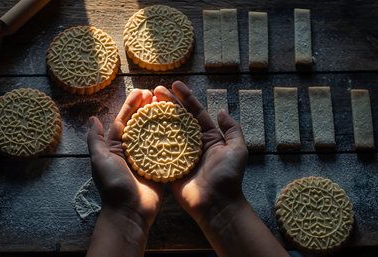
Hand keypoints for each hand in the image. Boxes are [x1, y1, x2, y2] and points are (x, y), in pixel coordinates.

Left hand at [87, 89, 163, 229]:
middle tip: (157, 94)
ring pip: (154, 135)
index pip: (124, 121)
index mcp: (116, 148)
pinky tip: (179, 126)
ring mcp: (146, 159)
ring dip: (160, 120)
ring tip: (169, 105)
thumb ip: (95, 140)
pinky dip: (171, 138)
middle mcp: (131, 151)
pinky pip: (165, 150)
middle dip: (147, 109)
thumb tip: (92, 119)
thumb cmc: (113, 185)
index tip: (141, 91)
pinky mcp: (159, 168)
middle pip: (140, 125)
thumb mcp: (99, 160)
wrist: (130, 212)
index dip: (132, 106)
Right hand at [153, 81, 247, 223]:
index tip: (175, 84)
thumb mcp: (237, 149)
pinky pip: (159, 151)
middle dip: (167, 103)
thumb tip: (221, 111)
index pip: (195, 112)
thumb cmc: (228, 177)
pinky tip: (140, 128)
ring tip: (145, 104)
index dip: (186, 97)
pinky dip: (149, 140)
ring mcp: (180, 154)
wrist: (216, 204)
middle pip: (178, 119)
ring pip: (166, 132)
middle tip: (155, 90)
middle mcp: (193, 143)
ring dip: (156, 118)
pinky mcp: (169, 166)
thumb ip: (231, 129)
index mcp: (208, 137)